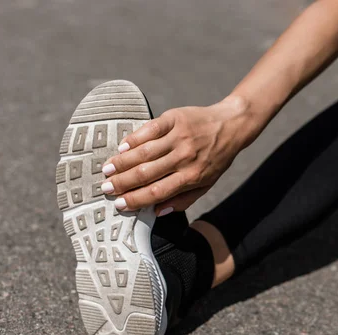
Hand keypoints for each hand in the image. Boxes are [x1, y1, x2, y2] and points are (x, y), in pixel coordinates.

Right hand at [100, 96, 256, 214]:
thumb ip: (184, 200)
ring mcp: (179, 137)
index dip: (135, 199)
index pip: (156, 192)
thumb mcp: (207, 183)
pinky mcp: (174, 119)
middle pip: (146, 173)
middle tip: (105, 188)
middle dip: (122, 183)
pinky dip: (133, 139)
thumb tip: (157, 212)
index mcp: (192, 176)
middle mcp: (184, 157)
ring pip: (144, 152)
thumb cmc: (217, 158)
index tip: (119, 204)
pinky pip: (148, 130)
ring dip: (122, 162)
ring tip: (108, 170)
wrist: (231, 125)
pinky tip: (122, 148)